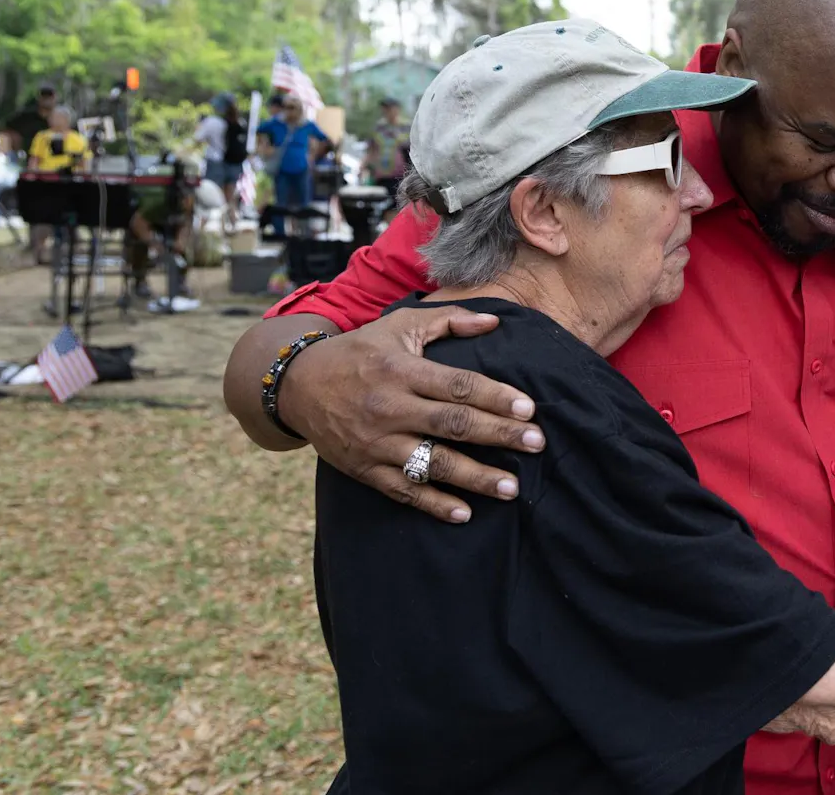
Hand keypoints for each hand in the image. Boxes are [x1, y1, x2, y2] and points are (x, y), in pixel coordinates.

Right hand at [277, 307, 542, 522]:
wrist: (297, 386)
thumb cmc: (359, 351)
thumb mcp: (398, 326)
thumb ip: (448, 320)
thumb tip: (494, 322)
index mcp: (401, 369)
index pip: (457, 385)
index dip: (495, 397)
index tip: (529, 409)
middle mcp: (390, 407)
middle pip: (453, 425)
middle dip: (498, 435)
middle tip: (537, 444)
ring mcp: (376, 442)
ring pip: (432, 464)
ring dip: (474, 478)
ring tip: (511, 487)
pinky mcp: (365, 469)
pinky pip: (403, 490)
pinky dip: (433, 504)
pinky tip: (464, 513)